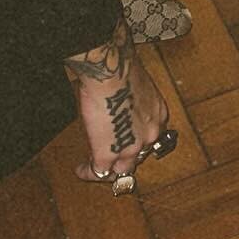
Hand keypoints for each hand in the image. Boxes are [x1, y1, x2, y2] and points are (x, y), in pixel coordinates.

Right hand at [65, 20, 170, 184]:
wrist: (113, 72)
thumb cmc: (122, 66)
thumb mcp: (138, 83)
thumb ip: (133, 94)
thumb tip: (121, 91)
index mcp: (157, 114)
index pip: (151, 135)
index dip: (139, 139)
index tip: (129, 138)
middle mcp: (149, 135)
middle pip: (139, 155)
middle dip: (127, 157)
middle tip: (115, 158)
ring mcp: (130, 147)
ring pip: (122, 169)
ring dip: (110, 170)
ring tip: (98, 169)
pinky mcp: (108, 153)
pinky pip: (98, 171)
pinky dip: (88, 172)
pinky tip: (81, 170)